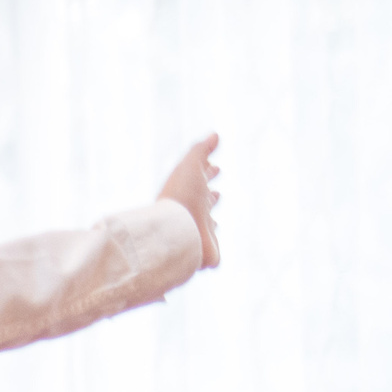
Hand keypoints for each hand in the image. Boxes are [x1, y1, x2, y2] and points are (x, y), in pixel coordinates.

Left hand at [157, 133, 220, 268]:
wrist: (174, 231)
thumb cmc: (182, 198)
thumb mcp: (190, 167)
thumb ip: (201, 150)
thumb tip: (215, 134)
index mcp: (187, 196)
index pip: (200, 182)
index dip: (207, 174)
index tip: (216, 167)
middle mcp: (191, 215)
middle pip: (202, 204)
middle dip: (209, 197)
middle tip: (216, 192)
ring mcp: (197, 235)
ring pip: (206, 228)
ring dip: (211, 223)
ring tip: (214, 221)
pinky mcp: (205, 255)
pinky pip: (211, 255)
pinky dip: (213, 252)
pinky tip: (212, 257)